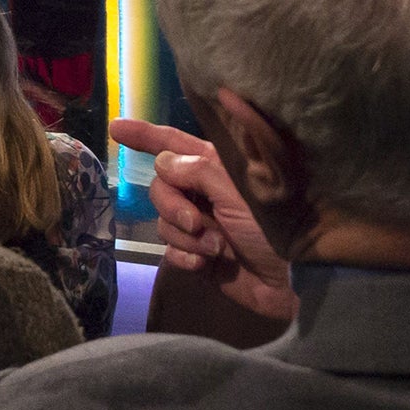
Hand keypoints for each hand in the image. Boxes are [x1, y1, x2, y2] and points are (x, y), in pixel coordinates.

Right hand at [110, 117, 297, 323]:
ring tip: (215, 249)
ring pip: (163, 221)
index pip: (173, 142)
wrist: (293, 281)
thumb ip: (198, 169)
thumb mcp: (239, 190)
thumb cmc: (274, 226)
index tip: (116, 128)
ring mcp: (200, 224)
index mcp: (216, 166)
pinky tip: (205, 264)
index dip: (145, 135)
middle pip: (160, 186)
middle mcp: (204, 191)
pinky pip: (170, 250)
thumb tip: (164, 162)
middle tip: (197, 223)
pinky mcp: (198, 254)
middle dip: (172, 206)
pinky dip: (185, 257)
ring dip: (186, 237)